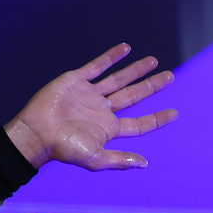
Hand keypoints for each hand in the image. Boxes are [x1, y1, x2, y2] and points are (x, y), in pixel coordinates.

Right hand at [3, 43, 176, 170]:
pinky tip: (125, 48)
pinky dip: (111, 57)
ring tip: (153, 61)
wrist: (38, 131)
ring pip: (119, 80)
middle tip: (170, 77)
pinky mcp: (77, 80)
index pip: (139, 124)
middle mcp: (102, 111)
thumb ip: (120, 160)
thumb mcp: (96, 159)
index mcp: (108, 130)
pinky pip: (97, 66)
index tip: (174, 113)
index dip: (157, 119)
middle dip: (151, 87)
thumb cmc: (65, 148)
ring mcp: (90, 95)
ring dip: (136, 71)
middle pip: (133, 97)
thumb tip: (144, 164)